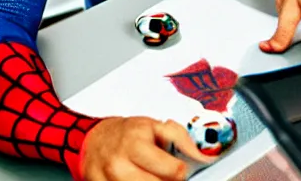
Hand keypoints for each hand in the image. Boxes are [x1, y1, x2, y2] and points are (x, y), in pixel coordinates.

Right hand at [82, 116, 212, 179]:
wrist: (96, 139)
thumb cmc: (128, 132)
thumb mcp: (156, 126)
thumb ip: (182, 138)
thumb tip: (204, 156)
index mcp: (136, 144)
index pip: (173, 171)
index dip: (180, 172)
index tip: (179, 169)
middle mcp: (119, 164)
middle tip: (166, 174)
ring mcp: (108, 180)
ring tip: (151, 175)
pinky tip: (139, 179)